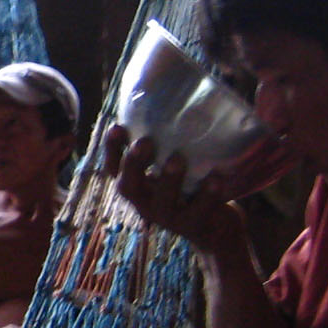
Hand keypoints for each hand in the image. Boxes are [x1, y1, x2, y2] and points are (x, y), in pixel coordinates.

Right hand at [104, 126, 246, 254]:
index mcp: (138, 185)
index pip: (114, 168)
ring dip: (168, 179)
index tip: (117, 126)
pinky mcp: (194, 226)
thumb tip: (191, 97)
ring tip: (177, 158)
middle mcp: (146, 202)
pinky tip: (215, 178)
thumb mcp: (175, 167)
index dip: (111, 150)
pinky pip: (199, 211)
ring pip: (162, 202)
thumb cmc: (191, 187)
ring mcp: (169, 217)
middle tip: (144, 142)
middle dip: (134, 164)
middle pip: (129, 187)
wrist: (215, 230)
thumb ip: (173, 142)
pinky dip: (207, 194)